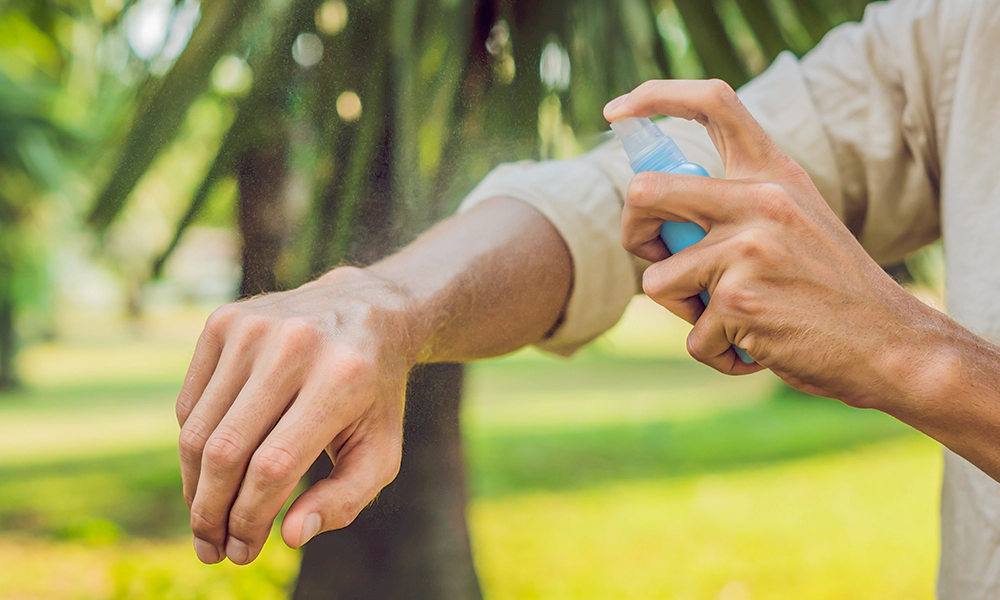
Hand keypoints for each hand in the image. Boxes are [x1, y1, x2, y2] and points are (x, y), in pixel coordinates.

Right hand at [176, 266, 413, 564]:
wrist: (364, 310)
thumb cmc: (374, 395)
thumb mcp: (381, 449)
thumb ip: (345, 498)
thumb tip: (291, 536)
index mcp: (341, 378)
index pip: (275, 466)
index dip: (250, 519)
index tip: (242, 553)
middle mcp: (295, 345)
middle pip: (227, 451)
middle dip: (212, 512)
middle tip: (212, 549)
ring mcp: (254, 327)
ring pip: (199, 431)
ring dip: (194, 488)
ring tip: (206, 521)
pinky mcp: (224, 321)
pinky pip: (191, 404)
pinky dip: (195, 447)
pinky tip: (213, 471)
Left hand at [604, 80, 932, 406]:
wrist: (889, 343)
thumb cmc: (831, 289)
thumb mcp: (796, 221)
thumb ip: (738, 206)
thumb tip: (653, 207)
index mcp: (774, 174)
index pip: (713, 102)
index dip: (655, 96)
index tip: (617, 112)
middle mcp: (760, 200)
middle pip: (645, 193)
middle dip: (632, 233)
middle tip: (656, 257)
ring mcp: (747, 249)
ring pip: (658, 281)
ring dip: (684, 311)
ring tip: (733, 320)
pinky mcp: (739, 301)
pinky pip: (692, 337)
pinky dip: (718, 353)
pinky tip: (758, 348)